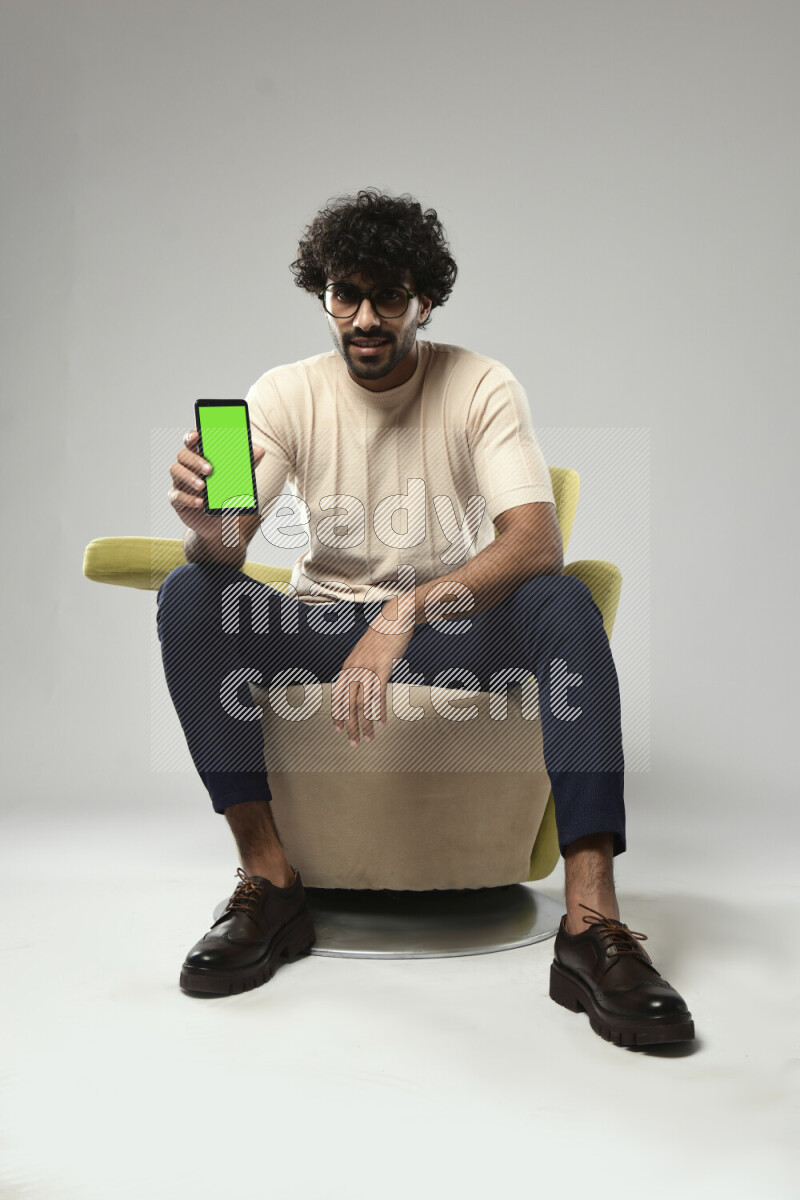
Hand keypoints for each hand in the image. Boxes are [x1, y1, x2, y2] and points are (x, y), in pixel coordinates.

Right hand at [168, 428, 265, 537]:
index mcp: (200, 457)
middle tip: (210, 469)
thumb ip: (247, 465)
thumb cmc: (226, 496)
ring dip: (189, 477)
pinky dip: (188, 498)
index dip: (191, 436)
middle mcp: (187, 467)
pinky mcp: (177, 500)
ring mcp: (179, 482)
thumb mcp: (238, 481)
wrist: (220, 524)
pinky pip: (177, 495)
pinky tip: (200, 502)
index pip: (191, 442)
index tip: (196, 436)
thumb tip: (259, 450)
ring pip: (175, 470)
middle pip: (182, 455)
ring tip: (203, 486)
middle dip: (195, 460)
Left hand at [331, 618, 413, 745]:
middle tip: (353, 742)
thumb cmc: (384, 635)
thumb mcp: (367, 653)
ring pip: (362, 703)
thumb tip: (363, 683)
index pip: (337, 695)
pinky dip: (379, 712)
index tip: (339, 729)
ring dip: (366, 724)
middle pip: (347, 704)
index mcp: (348, 666)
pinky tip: (382, 723)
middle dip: (350, 726)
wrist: (395, 617)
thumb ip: (362, 668)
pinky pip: (378, 695)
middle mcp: (354, 669)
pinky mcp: (382, 668)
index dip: (337, 714)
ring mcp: (367, 669)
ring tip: (369, 738)